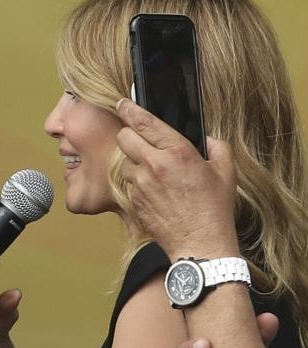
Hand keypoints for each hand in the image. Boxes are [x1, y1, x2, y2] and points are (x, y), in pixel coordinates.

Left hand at [115, 99, 238, 258]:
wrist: (201, 244)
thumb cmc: (214, 209)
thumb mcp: (225, 172)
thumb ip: (217, 147)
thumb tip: (207, 139)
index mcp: (177, 152)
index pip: (144, 122)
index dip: (129, 109)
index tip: (122, 103)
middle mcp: (154, 165)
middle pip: (124, 137)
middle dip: (129, 135)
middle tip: (140, 140)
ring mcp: (141, 184)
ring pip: (124, 161)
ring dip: (133, 162)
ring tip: (152, 171)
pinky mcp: (133, 200)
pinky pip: (128, 183)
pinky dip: (136, 182)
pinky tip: (153, 190)